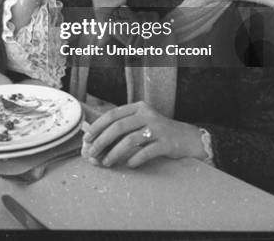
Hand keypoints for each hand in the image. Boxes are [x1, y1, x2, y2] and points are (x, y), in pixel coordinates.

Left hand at [82, 101, 205, 167]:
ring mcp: (158, 128)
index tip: (87, 138)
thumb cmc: (157, 132)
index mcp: (138, 107)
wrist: (186, 138)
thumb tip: (95, 138)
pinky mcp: (166, 143)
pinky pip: (146, 152)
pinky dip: (135, 159)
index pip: (113, 114)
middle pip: (119, 126)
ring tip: (107, 162)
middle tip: (92, 153)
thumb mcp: (141, 122)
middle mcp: (147, 115)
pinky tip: (129, 165)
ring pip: (130, 140)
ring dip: (115, 153)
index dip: (98, 126)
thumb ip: (122, 126)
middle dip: (102, 141)